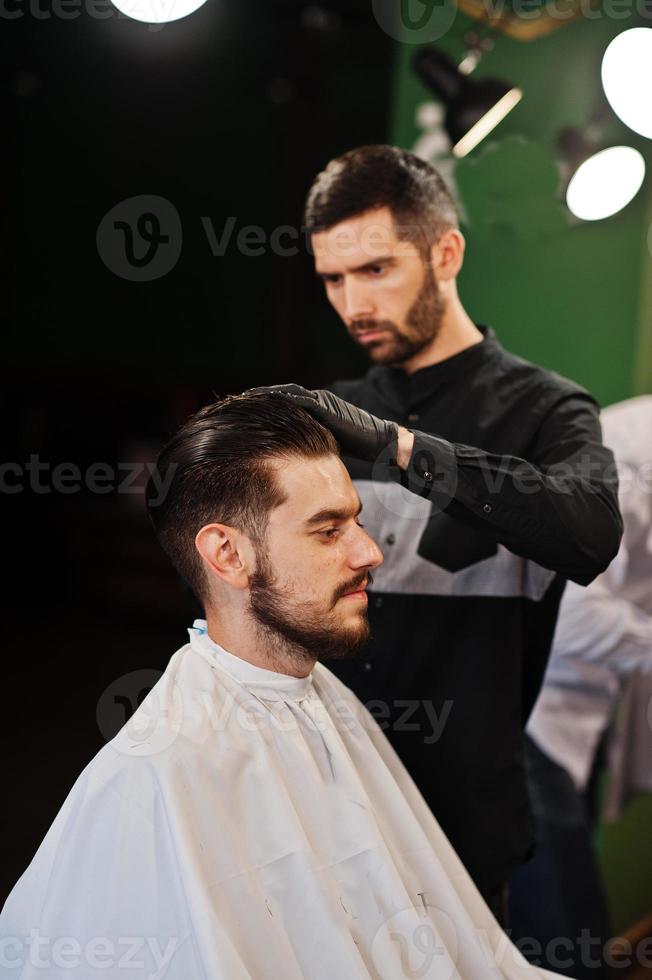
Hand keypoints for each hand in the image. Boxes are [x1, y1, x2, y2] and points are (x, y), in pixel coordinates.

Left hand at [245, 383, 400, 464]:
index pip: (285, 402)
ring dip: (265, 395)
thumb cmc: (358, 448)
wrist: (380, 443)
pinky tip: (262, 401)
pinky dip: (280, 398)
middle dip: (260, 396)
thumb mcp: (327, 445)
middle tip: (236, 400)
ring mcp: (322, 401)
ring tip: (242, 398)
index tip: (244, 409)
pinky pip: (298, 399)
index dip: (265, 404)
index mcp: (318, 408)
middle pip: (282, 394)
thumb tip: (294, 458)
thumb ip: (311, 443)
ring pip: (287, 393)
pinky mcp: (325, 406)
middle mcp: (318, 400)